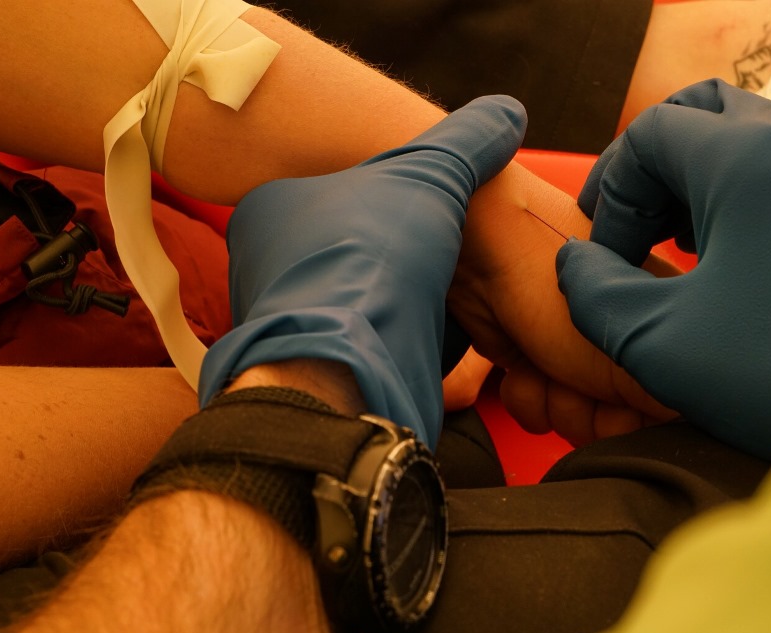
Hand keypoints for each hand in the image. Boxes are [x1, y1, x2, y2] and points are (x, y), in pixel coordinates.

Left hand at [200, 96, 525, 445]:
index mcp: (268, 214)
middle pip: (348, 258)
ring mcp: (282, 330)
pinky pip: (362, 355)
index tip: (425, 220)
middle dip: (399, 266)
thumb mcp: (430, 177)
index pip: (332, 197)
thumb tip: (508, 113)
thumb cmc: (370, 257)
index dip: (392, 208)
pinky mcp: (307, 380)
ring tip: (437, 311)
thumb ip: (467, 144)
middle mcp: (261, 273)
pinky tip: (426, 348)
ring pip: (356, 310)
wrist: (348, 366)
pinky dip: (399, 352)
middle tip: (436, 267)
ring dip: (402, 312)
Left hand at [448, 162, 678, 444]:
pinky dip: (527, 397)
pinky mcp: (538, 359)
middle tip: (574, 376)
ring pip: (582, 419)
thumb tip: (686, 424)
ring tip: (542, 364)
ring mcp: (582, 350)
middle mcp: (634, 336)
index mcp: (674, 320)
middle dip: (593, 410)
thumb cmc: (552, 284)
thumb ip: (674, 396)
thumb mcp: (631, 345)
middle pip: (627, 420)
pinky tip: (520, 368)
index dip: (643, 414)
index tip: (621, 397)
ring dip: (555, 403)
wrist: (473, 252)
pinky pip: (543, 411)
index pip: (676, 403)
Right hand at [556, 79, 770, 459]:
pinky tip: (735, 258)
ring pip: (752, 136)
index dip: (610, 191)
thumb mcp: (660, 343)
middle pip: (703, 114)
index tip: (608, 256)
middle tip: (630, 224)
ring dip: (698, 180)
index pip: (649, 133)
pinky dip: (747, 195)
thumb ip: (593, 292)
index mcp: (751, 160)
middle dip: (651, 166)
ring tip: (677, 245)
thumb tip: (575, 262)